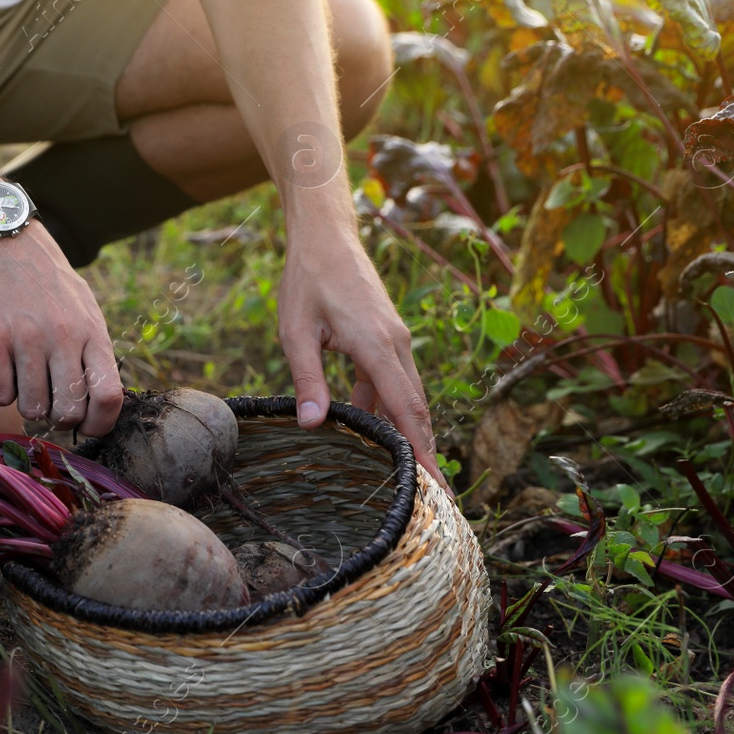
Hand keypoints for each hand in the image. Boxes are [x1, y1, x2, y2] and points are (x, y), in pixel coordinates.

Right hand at [0, 224, 123, 435]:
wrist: (7, 240)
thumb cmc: (49, 283)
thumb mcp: (86, 311)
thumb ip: (94, 353)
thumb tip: (99, 406)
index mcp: (93, 332)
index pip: (109, 396)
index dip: (99, 424)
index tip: (86, 428)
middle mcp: (64, 336)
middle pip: (68, 411)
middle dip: (58, 419)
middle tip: (49, 405)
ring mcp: (27, 336)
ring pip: (32, 408)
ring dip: (27, 404)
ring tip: (24, 380)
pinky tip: (2, 371)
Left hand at [277, 231, 442, 483]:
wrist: (325, 236)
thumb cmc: (307, 280)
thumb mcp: (296, 332)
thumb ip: (308, 379)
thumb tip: (313, 425)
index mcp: (377, 345)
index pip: (406, 408)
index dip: (422, 450)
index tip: (437, 485)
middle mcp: (397, 344)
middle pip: (417, 407)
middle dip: (427, 451)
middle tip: (436, 498)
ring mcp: (396, 338)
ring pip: (407, 393)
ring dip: (408, 429)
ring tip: (406, 471)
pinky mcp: (388, 335)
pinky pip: (393, 378)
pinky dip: (387, 404)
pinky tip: (368, 423)